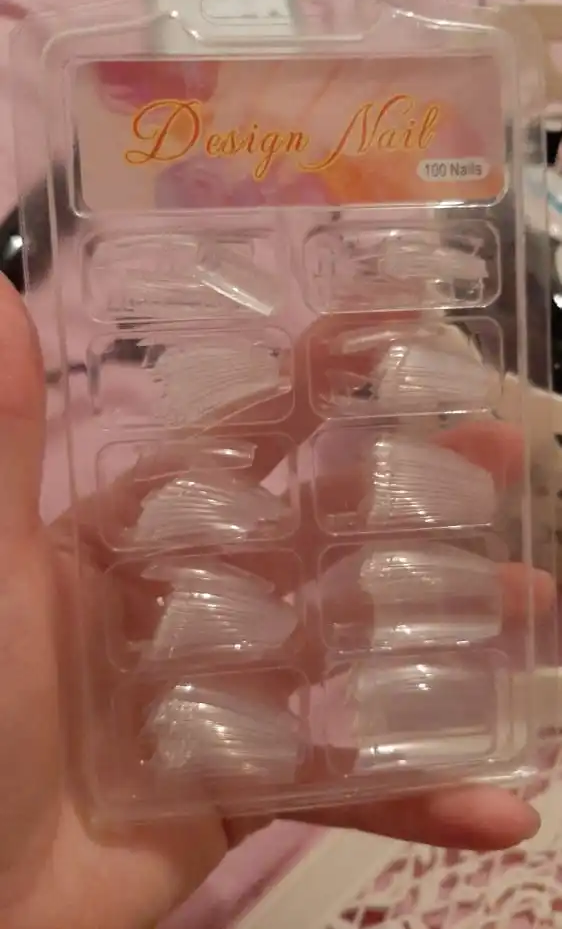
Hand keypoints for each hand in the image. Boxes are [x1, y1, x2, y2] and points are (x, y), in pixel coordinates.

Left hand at [0, 277, 546, 928]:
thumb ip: (6, 444)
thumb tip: (4, 298)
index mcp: (134, 540)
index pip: (238, 444)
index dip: (311, 387)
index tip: (393, 337)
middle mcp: (190, 605)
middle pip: (321, 535)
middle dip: (409, 494)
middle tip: (501, 456)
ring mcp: (226, 700)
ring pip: (351, 653)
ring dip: (445, 634)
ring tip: (534, 601)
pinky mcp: (245, 791)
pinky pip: (343, 788)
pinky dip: (420, 798)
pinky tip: (502, 804)